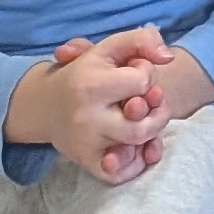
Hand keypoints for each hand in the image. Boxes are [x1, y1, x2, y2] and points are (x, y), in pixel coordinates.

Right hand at [10, 28, 187, 183]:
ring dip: (152, 134)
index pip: (142, 81)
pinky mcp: (85, 161)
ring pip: (136, 146)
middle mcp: (86, 118)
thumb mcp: (109, 48)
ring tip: (145, 121)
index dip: (147, 74)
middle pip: (144, 122)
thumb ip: (142, 40)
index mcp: (90, 85)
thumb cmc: (85, 73)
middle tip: (149, 102)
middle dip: (158, 110)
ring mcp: (86, 143)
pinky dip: (135, 163)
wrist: (45, 104)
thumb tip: (168, 58)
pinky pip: (118, 173)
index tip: (135, 73)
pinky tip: (139, 147)